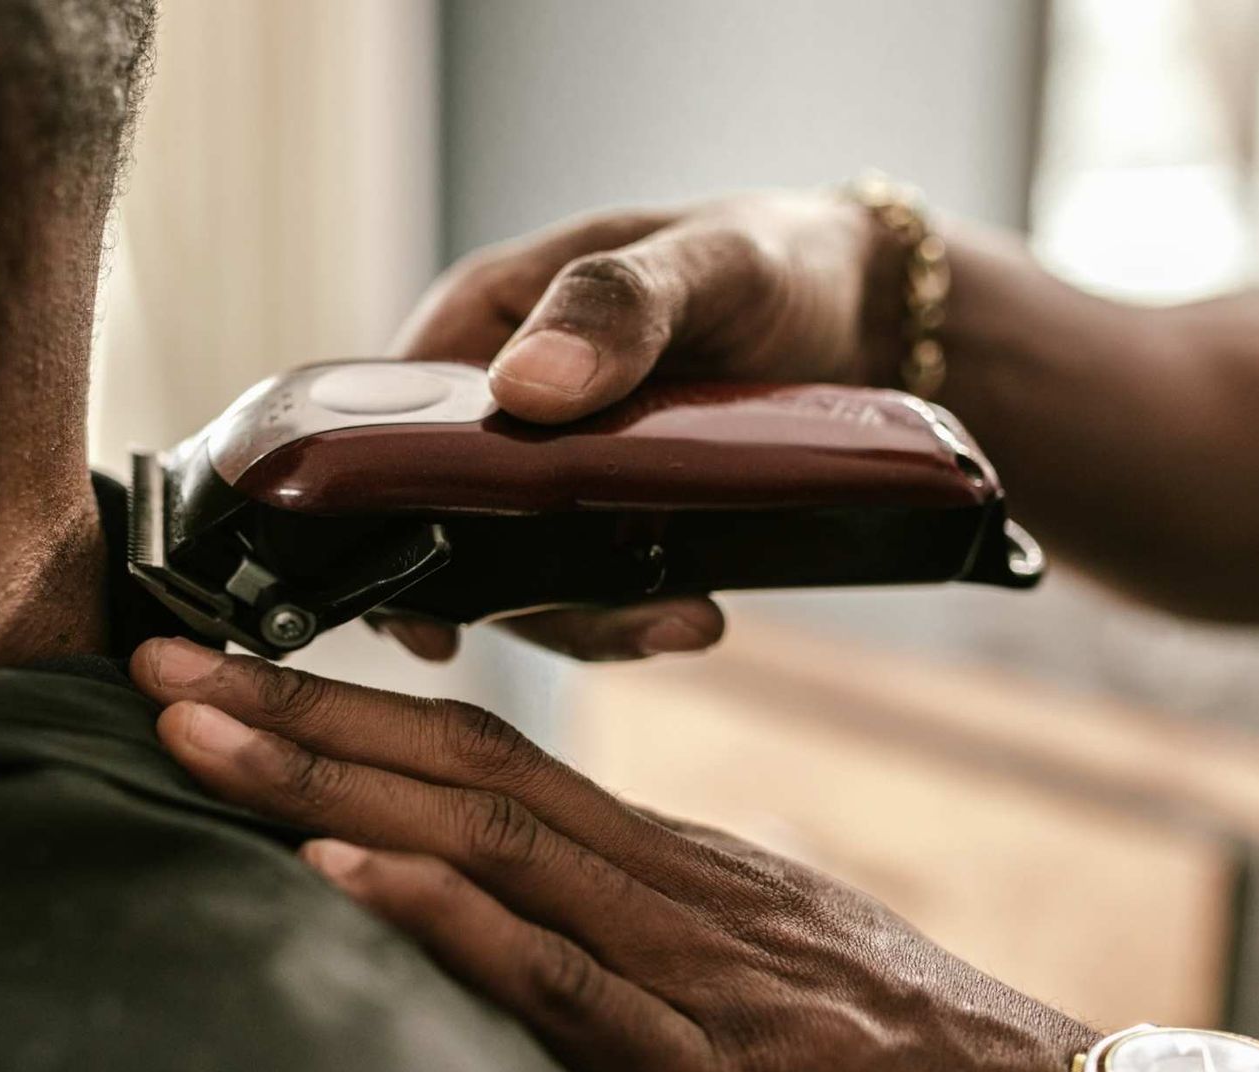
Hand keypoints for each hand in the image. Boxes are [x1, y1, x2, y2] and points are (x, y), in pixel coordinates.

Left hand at [132, 637, 1100, 1071]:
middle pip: (458, 773)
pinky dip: (445, 917)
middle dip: (297, 716)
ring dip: (328, 779)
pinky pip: (559, 978)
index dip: (352, 712)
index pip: (487, 761)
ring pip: (488, 846)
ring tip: (195, 734)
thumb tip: (499, 903)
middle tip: (158, 665)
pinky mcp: (703, 1064)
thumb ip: (631, 926)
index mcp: (664, 864)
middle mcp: (659, 889)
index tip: (234, 676)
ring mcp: (681, 969)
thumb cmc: (897, 1047)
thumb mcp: (752, 959)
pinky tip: (343, 869)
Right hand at [378, 191, 901, 661]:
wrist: (879, 319)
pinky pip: (586, 586)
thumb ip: (618, 306)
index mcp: (478, 324)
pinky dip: (630, 612)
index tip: (423, 606)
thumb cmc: (774, 260)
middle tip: (594, 623)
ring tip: (681, 621)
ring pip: (514, 574)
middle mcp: (495, 406)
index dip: (381, 519)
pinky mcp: (609, 522)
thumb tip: (525, 386)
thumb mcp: (707, 264)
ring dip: (584, 617)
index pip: (379, 429)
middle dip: (505, 594)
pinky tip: (690, 615)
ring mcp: (551, 473)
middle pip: (443, 524)